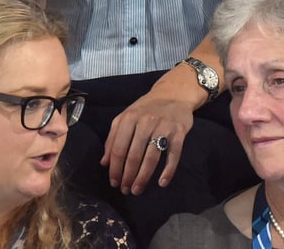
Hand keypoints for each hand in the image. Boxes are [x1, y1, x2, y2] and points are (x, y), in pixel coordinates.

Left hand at [100, 68, 199, 194]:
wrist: (173, 94)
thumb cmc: (146, 109)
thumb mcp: (125, 118)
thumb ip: (113, 138)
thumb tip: (104, 163)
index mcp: (129, 118)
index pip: (119, 148)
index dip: (115, 169)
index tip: (114, 182)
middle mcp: (146, 121)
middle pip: (134, 155)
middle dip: (128, 176)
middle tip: (126, 190)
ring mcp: (164, 126)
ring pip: (152, 156)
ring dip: (143, 177)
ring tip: (137, 189)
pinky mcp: (179, 131)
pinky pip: (173, 154)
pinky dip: (168, 170)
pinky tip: (162, 182)